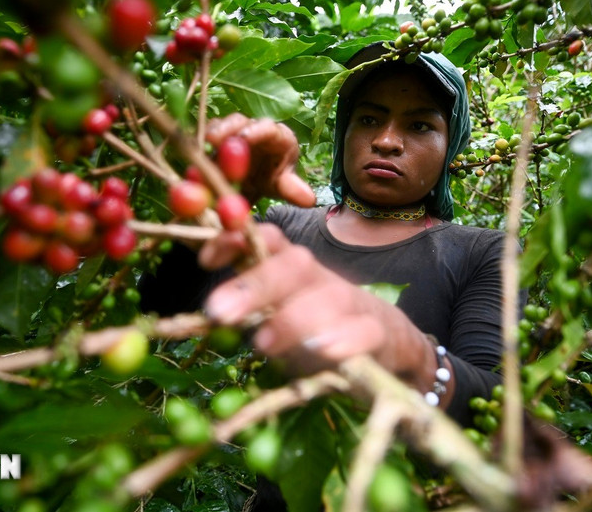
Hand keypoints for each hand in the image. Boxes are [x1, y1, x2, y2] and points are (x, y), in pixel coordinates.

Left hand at [200, 224, 436, 386]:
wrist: (386, 343)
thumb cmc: (315, 328)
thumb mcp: (278, 314)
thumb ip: (246, 310)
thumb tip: (206, 313)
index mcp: (291, 269)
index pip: (266, 240)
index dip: (236, 241)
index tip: (205, 261)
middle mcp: (319, 278)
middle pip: (293, 265)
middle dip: (254, 286)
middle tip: (219, 313)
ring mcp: (351, 303)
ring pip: (328, 297)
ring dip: (293, 318)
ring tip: (263, 341)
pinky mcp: (377, 333)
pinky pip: (364, 331)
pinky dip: (343, 340)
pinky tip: (322, 351)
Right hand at [205, 114, 314, 206]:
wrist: (254, 184)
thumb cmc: (272, 179)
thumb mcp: (281, 186)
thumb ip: (291, 189)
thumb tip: (309, 200)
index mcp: (277, 136)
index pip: (269, 128)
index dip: (256, 131)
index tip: (245, 138)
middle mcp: (254, 128)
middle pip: (240, 122)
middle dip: (227, 128)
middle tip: (213, 139)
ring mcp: (232, 132)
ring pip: (220, 126)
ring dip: (211, 135)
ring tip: (203, 145)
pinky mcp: (214, 140)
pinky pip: (206, 138)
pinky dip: (200, 147)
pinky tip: (193, 157)